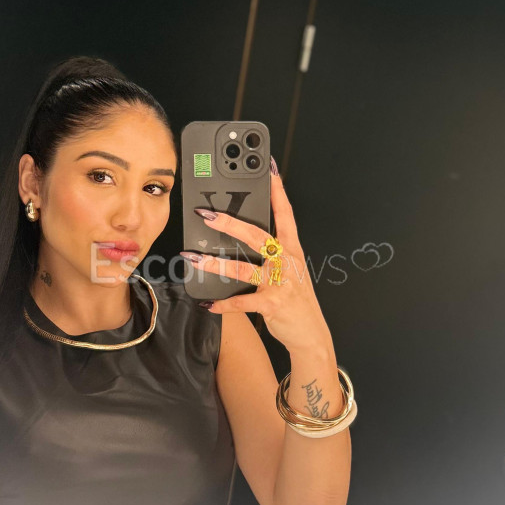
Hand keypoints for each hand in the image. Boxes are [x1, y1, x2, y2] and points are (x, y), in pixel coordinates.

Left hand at [180, 158, 331, 354]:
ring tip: (194, 257)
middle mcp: (286, 262)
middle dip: (231, 223)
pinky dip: (224, 304)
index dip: (278, 193)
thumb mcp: (290, 271)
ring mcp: (279, 283)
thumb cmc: (296, 300)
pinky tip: (208, 303)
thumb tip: (244, 237)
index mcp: (291, 251)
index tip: (269, 171)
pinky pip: (243, 302)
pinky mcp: (271, 304)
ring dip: (216, 263)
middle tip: (207, 214)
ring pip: (244, 267)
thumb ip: (273, 254)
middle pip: (257, 235)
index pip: (285, 215)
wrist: (311, 333)